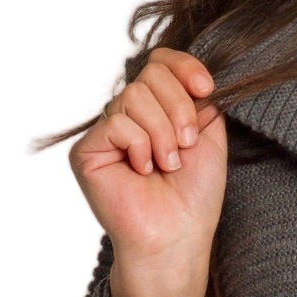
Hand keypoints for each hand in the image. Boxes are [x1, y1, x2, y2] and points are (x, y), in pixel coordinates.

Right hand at [71, 48, 228, 296]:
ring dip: (162, 132)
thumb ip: (197, 96)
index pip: (161, 62)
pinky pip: (117, 122)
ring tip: (166, 164)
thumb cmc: (194, 194)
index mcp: (157, 109)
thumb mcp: (208, 134)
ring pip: (134, 96)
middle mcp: (129, 115)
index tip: (207, 88)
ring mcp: (106, 132)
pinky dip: (140, 145)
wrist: (178, 234)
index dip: (184, 67)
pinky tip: (141, 171)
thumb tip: (192, 69)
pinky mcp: (87, 150)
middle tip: (186, 145)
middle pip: (151, 74)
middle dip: (179, 108)